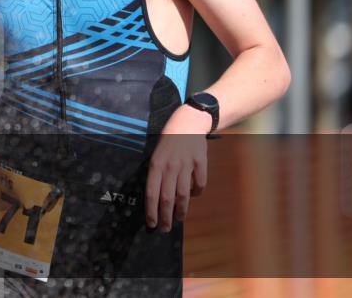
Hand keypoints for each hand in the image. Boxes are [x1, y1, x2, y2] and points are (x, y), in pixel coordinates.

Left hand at [144, 105, 209, 231]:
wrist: (187, 122)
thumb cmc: (168, 140)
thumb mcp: (156, 155)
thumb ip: (156, 174)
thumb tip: (155, 197)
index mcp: (156, 165)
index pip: (151, 193)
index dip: (151, 211)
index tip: (151, 224)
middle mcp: (170, 166)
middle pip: (167, 198)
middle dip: (165, 216)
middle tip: (165, 229)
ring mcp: (186, 165)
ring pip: (183, 195)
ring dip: (181, 211)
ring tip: (178, 219)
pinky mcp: (200, 162)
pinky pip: (199, 184)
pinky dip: (196, 193)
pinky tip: (193, 197)